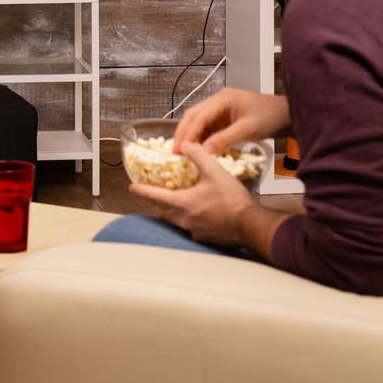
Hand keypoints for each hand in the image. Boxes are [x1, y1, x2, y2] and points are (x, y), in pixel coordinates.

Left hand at [128, 143, 256, 246]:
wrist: (250, 225)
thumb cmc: (231, 199)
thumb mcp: (214, 171)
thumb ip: (198, 155)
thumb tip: (186, 144)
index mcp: (182, 203)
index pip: (154, 196)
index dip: (141, 190)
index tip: (132, 187)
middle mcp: (184, 220)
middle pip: (163, 211)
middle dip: (157, 202)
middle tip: (155, 193)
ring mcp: (194, 231)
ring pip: (176, 221)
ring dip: (172, 211)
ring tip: (176, 201)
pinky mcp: (205, 238)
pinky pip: (190, 228)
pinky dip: (189, 219)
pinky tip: (198, 213)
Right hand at [173, 88, 289, 153]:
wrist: (286, 114)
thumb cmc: (270, 117)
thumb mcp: (247, 129)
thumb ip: (225, 139)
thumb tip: (204, 153)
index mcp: (222, 99)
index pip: (199, 116)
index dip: (188, 133)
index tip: (180, 149)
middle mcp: (218, 101)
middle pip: (193, 116)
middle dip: (183, 133)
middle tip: (175, 152)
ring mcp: (220, 109)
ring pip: (198, 122)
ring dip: (190, 136)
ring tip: (183, 153)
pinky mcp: (224, 118)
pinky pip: (208, 128)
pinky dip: (201, 138)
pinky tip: (198, 150)